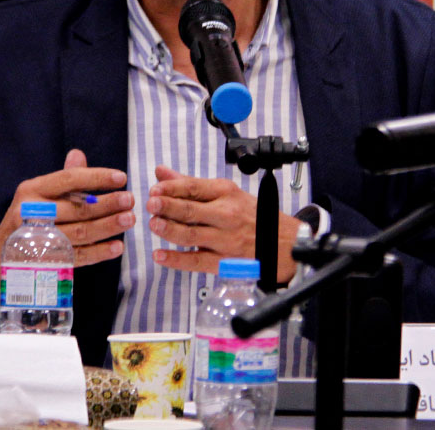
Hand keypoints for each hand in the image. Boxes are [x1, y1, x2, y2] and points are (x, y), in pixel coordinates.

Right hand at [0, 148, 132, 316]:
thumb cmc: (26, 219)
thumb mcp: (37, 194)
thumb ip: (62, 179)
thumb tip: (78, 154)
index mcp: (31, 190)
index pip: (68, 179)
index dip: (96, 177)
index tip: (121, 177)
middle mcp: (31, 213)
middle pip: (77, 208)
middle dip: (107, 204)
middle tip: (130, 200)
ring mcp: (37, 239)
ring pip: (80, 233)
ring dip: (107, 227)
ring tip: (129, 220)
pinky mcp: (44, 261)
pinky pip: (77, 257)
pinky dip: (99, 253)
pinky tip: (117, 247)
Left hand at [146, 165, 300, 283]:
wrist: (283, 242)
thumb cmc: (252, 215)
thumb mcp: (226, 192)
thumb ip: (191, 184)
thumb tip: (161, 172)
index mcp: (225, 193)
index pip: (194, 187)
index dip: (171, 188)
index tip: (154, 189)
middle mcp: (225, 214)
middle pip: (190, 210)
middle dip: (167, 207)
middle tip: (150, 204)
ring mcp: (224, 239)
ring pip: (191, 235)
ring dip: (169, 230)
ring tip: (153, 225)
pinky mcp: (224, 262)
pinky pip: (196, 261)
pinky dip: (176, 260)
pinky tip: (160, 255)